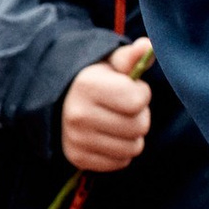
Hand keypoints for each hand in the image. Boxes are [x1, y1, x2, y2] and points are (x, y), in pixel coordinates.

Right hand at [60, 44, 153, 173]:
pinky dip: (121, 152)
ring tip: (118, 122)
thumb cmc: (95, 79)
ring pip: (133, 148)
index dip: (141, 93)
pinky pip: (120, 162)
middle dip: (139, 115)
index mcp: (87, 85)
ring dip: (132, 136)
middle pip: (139, 126)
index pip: (137, 100)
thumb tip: (148, 45)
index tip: (130, 88)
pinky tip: (110, 137)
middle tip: (124, 108)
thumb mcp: (110, 63)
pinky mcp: (77, 158)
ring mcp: (76, 139)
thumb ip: (131, 56)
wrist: (60, 100)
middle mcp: (78, 115)